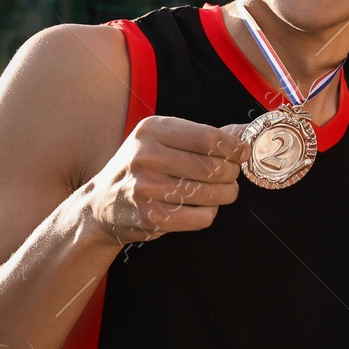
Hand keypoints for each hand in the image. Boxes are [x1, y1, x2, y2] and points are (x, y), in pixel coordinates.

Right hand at [83, 116, 248, 246]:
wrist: (102, 203)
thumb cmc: (143, 167)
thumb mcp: (165, 139)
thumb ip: (206, 135)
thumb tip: (245, 133)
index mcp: (152, 130)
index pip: (209, 138)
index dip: (234, 148)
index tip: (242, 154)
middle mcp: (145, 156)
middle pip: (214, 167)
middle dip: (231, 173)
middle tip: (229, 175)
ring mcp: (145, 188)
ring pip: (211, 194)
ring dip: (224, 194)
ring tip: (218, 191)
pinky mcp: (150, 217)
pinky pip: (202, 217)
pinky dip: (209, 213)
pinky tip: (198, 207)